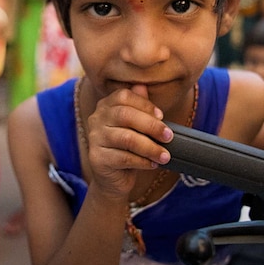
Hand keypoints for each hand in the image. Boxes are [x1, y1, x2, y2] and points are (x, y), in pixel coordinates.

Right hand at [82, 84, 171, 199]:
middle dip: (151, 126)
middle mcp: (96, 119)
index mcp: (105, 106)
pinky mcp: (97, 158)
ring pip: (126, 138)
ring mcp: (95, 139)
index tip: (162, 116)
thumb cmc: (128, 148)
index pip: (124, 96)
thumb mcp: (136, 126)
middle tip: (169, 137)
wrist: (113, 178)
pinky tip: (152, 164)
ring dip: (151, 147)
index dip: (145, 104)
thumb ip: (139, 106)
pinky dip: (143, 161)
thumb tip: (143, 86)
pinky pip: (124, 158)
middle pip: (125, 115)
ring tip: (165, 155)